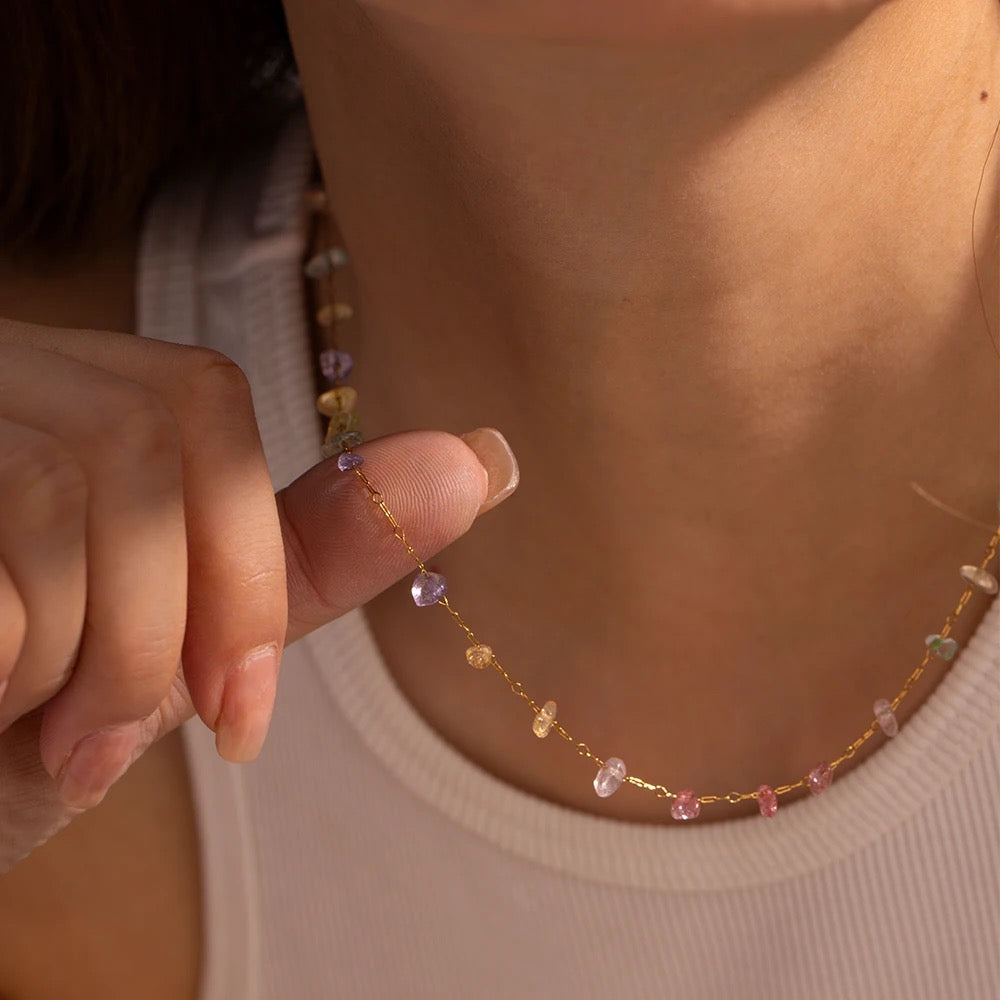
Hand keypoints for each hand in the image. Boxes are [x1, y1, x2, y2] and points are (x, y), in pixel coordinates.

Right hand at [0, 318, 516, 869]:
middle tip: (122, 738)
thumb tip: (487, 461)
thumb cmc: (31, 726)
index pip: (201, 397)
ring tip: (42, 732)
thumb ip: (311, 556)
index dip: (244, 553)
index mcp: (72, 395)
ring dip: (86, 653)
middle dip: (173, 618)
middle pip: (145, 432)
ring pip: (62, 480)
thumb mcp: (182, 644)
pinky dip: (13, 662)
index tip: (246, 709)